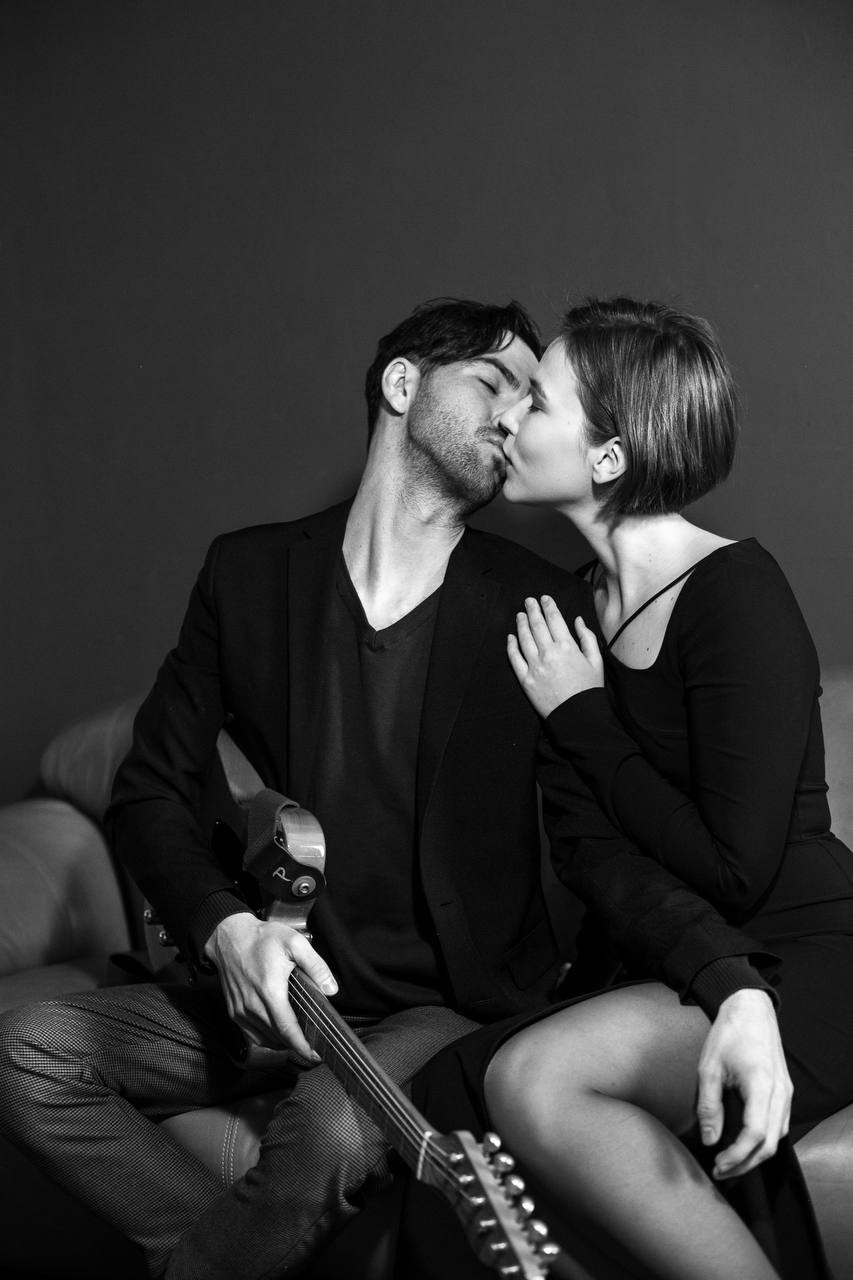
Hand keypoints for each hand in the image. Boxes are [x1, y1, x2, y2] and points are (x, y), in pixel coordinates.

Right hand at [204, 911, 337, 1062]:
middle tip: (313, 1047)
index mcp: (270, 990)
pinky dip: (266, 1038)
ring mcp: (241, 1011)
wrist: (229, 937)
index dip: (302, 1046)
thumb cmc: (261, 939)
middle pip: (278, 1038)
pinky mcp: (234, 1012)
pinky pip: (252, 1035)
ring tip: (298, 1039)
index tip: (315, 1055)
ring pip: (264, 1039)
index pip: (287, 1029)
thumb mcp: (295, 943)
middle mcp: (252, 1005)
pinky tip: (278, 1032)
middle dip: (297, 1046)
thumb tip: (331, 989)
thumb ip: (316, 966)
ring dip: (282, 1043)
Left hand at [507, 596, 603, 717]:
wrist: (578, 716)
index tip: (544, 599)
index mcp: (567, 647)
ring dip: (521, 624)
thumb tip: (577, 620)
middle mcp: (549, 653)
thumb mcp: (596, 661)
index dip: (548, 606)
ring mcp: (535, 666)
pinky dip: (511, 645)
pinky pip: (515, 658)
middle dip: (532, 609)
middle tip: (528, 601)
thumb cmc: (589, 689)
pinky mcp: (526, 680)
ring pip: (524, 638)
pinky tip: (511, 637)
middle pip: (537, 625)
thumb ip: (586, 637)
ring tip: (520, 615)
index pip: (554, 619)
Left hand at [696, 989, 791, 1178]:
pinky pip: (780, 1126)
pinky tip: (745, 1145)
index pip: (754, 1134)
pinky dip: (764, 1142)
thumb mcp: (709, 1067)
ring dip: (756, 1156)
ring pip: (778, 1138)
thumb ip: (709, 1106)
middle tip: (721, 1172)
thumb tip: (710, 1140)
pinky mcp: (785, 1091)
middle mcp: (780, 1092)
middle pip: (770, 1144)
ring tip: (730, 1163)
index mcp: (761, 1084)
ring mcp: (787, 1093)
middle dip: (746, 1164)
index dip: (737, 1156)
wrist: (751, 1009)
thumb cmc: (728, 1034)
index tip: (717, 1165)